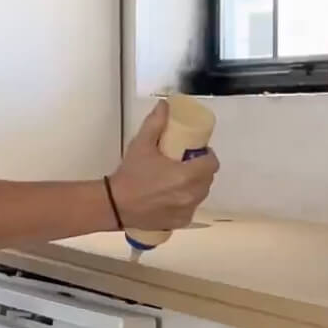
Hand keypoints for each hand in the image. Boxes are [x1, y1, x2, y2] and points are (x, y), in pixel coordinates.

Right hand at [107, 102, 218, 230]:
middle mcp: (190, 195)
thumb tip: (165, 104)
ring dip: (196, 185)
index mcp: (187, 175)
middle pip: (208, 179)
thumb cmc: (130, 174)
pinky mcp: (178, 222)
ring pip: (200, 195)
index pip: (212, 164)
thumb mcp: (142, 144)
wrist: (115, 204)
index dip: (208, 156)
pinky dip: (186, 202)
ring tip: (181, 179)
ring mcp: (185, 211)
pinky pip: (190, 209)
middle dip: (202, 170)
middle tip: (188, 163)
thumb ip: (156, 123)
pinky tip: (174, 196)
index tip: (197, 152)